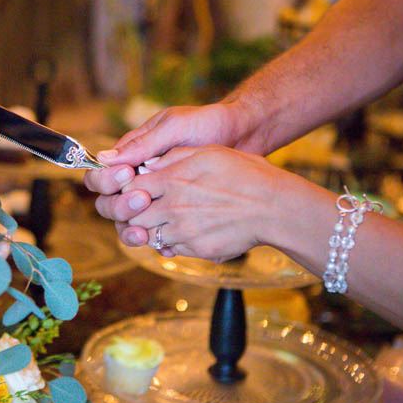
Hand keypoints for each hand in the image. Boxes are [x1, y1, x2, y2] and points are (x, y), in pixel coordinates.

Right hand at [84, 103, 246, 245]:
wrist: (244, 136)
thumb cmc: (208, 124)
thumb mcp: (174, 128)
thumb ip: (142, 145)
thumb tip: (104, 158)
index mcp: (133, 156)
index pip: (101, 176)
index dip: (106, 181)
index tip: (126, 176)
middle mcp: (140, 179)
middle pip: (110, 203)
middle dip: (119, 206)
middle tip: (142, 200)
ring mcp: (157, 198)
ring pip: (129, 222)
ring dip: (132, 230)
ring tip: (145, 234)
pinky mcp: (175, 214)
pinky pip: (157, 234)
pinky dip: (158, 242)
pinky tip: (167, 246)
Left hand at [117, 145, 291, 260]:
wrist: (274, 208)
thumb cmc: (246, 174)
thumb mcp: (208, 152)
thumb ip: (174, 157)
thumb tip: (148, 165)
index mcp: (172, 180)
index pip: (129, 186)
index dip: (127, 188)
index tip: (135, 187)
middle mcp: (172, 208)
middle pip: (131, 215)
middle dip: (132, 211)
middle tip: (142, 207)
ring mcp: (183, 232)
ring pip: (146, 235)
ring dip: (148, 228)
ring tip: (162, 219)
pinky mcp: (195, 250)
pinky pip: (169, 249)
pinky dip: (169, 243)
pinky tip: (182, 231)